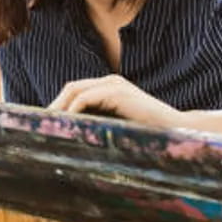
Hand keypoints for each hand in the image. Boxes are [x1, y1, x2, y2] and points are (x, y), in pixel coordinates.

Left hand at [47, 74, 184, 126]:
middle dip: (55, 106)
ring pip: (75, 91)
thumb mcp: (118, 127)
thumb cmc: (150, 135)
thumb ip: (99, 125)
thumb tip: (72, 139)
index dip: (60, 106)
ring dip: (60, 108)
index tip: (46, 124)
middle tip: (41, 126)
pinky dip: (73, 111)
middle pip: (71, 89)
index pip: (76, 92)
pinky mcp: (118, 92)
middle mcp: (109, 82)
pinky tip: (66, 125)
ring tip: (49, 126)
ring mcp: (114, 84)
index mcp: (109, 89)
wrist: (180, 131)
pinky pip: (86, 98)